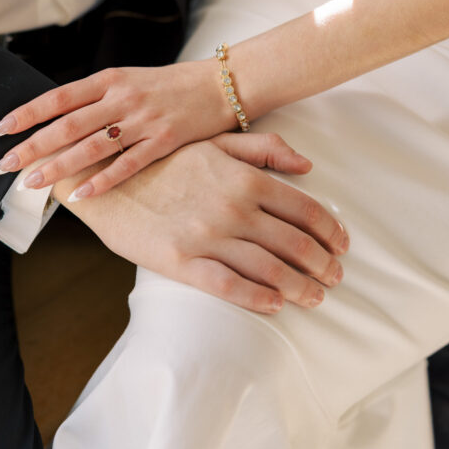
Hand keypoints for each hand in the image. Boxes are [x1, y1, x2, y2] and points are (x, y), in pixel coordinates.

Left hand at [0, 62, 307, 197]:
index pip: (58, 98)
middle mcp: (122, 98)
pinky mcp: (164, 140)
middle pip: (67, 125)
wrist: (223, 84)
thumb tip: (58, 116)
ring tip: (32, 182)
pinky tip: (81, 195)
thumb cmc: (172, 84)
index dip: (26, 113)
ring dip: (58, 166)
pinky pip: (127, 165)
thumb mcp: (130, 79)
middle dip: (31, 146)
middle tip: (3, 165)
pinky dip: (102, 181)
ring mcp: (143, 120)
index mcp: (109, 79)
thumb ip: (97, 96)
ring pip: (91, 146)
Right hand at [52, 132, 348, 314]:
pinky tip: (275, 306)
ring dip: (300, 288)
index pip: (306, 210)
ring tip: (314, 297)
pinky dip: (258, 299)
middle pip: (296, 244)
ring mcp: (208, 237)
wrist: (106, 180)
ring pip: (270, 270)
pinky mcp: (182, 262)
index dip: (331, 232)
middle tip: (334, 278)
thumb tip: (307, 166)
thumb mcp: (215, 143)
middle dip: (322, 265)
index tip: (342, 246)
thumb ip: (264, 149)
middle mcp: (234, 208)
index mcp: (246, 178)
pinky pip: (230, 286)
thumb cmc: (164, 161)